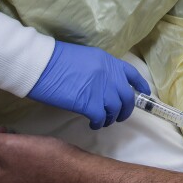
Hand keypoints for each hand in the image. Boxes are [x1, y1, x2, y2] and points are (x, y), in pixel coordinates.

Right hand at [28, 41, 150, 128]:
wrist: (39, 64)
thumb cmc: (55, 60)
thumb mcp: (84, 58)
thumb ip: (99, 70)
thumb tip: (104, 85)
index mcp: (108, 61)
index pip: (132, 74)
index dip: (140, 86)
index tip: (143, 93)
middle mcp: (109, 75)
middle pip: (127, 97)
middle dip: (126, 109)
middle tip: (119, 116)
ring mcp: (100, 89)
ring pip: (115, 109)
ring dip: (111, 118)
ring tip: (102, 121)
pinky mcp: (89, 103)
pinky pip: (101, 118)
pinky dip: (99, 123)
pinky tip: (93, 124)